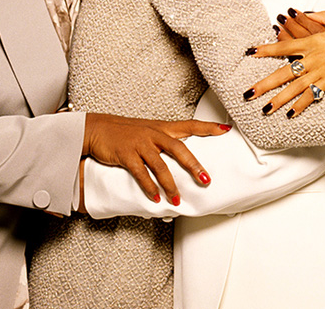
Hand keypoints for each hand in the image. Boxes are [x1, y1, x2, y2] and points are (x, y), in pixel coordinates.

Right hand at [82, 113, 229, 204]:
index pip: (190, 125)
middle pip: (179, 148)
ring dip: (170, 184)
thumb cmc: (127, 131)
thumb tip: (183, 157)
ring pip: (160, 165)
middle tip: (205, 179)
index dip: (208, 127)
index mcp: (162, 128)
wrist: (99, 127)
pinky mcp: (126, 154)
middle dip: (193, 165)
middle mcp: (154, 134)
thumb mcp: (149, 131)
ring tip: (177, 199)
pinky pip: (140, 173)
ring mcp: (140, 144)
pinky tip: (155, 198)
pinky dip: (149, 187)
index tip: (225, 130)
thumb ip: (166, 141)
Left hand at [244, 0, 324, 116]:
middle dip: (264, 84)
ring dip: (279, 100)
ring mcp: (323, 70)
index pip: (284, 46)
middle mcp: (315, 56)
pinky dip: (301, 106)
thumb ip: (322, 16)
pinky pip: (313, 96)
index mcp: (315, 40)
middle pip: (283, 71)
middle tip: (248, 93)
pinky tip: (290, 115)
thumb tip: (306, 12)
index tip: (250, 53)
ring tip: (265, 109)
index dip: (266, 50)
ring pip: (295, 87)